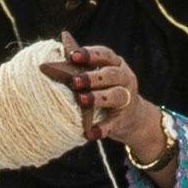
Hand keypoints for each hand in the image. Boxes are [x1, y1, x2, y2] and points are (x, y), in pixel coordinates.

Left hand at [56, 42, 169, 157]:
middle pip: (111, 74)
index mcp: (116, 64)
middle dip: (93, 77)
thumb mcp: (99, 76)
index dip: (90, 54)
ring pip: (116, 95)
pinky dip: (102, 128)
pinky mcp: (123, 120)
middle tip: (75, 81)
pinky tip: (90, 133)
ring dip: (98, 97)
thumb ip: (82, 68)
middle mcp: (125, 79)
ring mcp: (127, 99)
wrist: (132, 118)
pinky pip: (113, 124)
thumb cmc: (106, 90)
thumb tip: (55, 59)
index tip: (73, 56)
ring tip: (82, 100)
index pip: (104, 55)